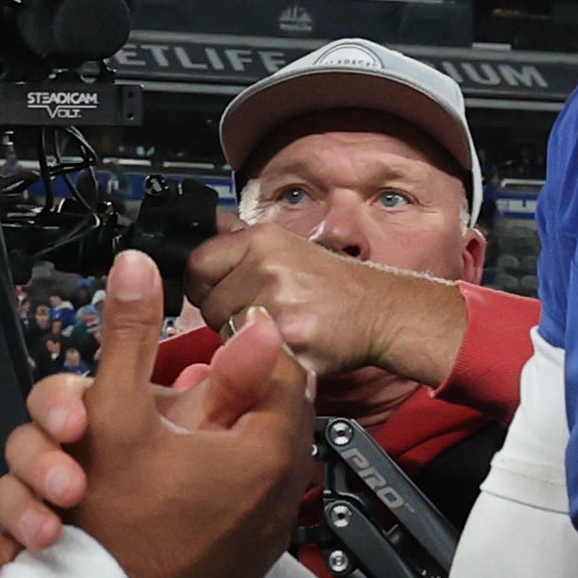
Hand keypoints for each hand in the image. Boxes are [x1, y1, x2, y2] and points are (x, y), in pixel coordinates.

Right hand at [0, 249, 309, 577]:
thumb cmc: (108, 523)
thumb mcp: (112, 412)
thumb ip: (128, 334)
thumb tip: (141, 263)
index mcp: (267, 452)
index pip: (284, 372)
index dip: (244, 347)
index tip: (208, 342)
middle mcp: (274, 501)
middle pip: (252, 425)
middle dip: (194, 406)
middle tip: (157, 403)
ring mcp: (254, 547)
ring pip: (227, 477)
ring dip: (182, 461)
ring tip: (136, 464)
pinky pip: (212, 526)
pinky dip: (178, 510)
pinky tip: (148, 509)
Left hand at [184, 222, 468, 406]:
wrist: (380, 310)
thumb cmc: (331, 283)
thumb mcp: (285, 245)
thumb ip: (239, 238)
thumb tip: (203, 221)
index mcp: (261, 240)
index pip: (196, 263)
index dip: (203, 283)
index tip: (220, 291)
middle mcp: (267, 266)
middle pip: (206, 303)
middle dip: (223, 313)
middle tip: (257, 313)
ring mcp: (278, 304)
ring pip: (224, 332)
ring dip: (240, 337)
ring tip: (274, 327)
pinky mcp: (289, 340)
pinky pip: (251, 353)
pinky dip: (263, 355)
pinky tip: (286, 343)